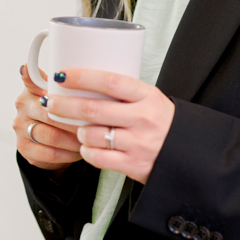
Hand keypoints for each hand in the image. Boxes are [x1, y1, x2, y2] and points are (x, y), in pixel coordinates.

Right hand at [13, 65, 81, 171]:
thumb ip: (68, 86)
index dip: (31, 76)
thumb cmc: (61, 115)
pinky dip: (68, 154)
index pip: (31, 80)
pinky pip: (50, 154)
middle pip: (50, 113)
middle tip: (95, 123)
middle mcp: (23, 107)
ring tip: (90, 139)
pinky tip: (79, 151)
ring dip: (74, 140)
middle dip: (75, 120)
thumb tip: (76, 72)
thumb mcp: (64, 97)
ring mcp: (21, 128)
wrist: (51, 144)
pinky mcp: (24, 149)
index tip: (38, 72)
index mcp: (32, 90)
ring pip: (52, 136)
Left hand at [45, 69, 174, 184]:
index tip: (62, 74)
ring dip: (78, 132)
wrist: (188, 153)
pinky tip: (88, 147)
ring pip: (92, 135)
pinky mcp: (133, 165)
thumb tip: (84, 81)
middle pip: (93, 109)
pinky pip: (98, 158)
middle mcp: (143, 118)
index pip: (109, 81)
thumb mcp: (150, 98)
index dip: (82, 77)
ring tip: (78, 130)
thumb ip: (124, 92)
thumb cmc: (163, 122)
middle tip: (50, 101)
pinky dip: (86, 152)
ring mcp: (138, 143)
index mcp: (147, 95)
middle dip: (65, 105)